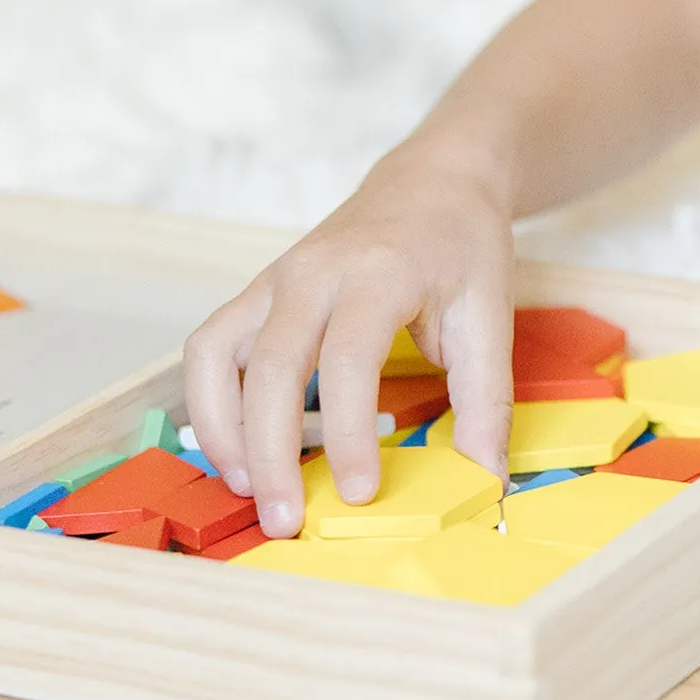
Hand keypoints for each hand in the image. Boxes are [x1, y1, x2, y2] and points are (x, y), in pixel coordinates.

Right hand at [183, 141, 515, 537]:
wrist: (435, 180)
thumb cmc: (463, 245)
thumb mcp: (490, 316)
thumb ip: (486, 400)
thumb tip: (485, 482)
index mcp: (378, 272)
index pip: (348, 360)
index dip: (346, 434)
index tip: (360, 493)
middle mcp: (313, 272)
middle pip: (270, 367)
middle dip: (270, 453)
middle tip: (288, 519)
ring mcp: (276, 278)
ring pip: (217, 355)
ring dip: (223, 429)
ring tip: (249, 489)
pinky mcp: (258, 292)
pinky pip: (209, 347)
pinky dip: (211, 401)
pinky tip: (237, 447)